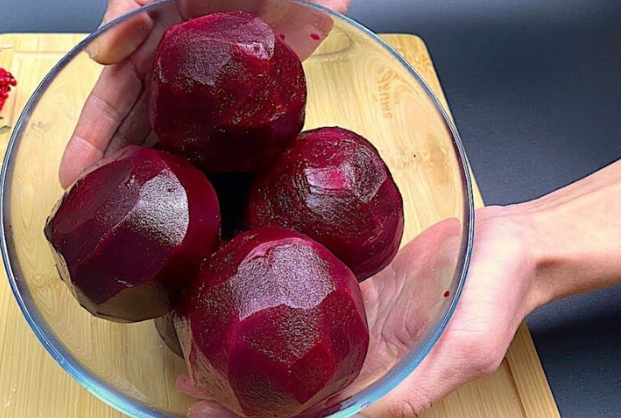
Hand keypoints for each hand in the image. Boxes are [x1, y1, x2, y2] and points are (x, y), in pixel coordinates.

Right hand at [58, 0, 351, 187]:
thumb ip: (129, 4)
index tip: (71, 174)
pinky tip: (206, 191)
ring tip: (142, 212)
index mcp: (152, 37)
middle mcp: (181, 68)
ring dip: (164, 172)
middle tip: (98, 209)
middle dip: (119, 167)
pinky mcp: (263, 90)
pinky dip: (221, 162)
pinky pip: (237, 133)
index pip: (113, 94)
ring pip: (185, 136)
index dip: (92, 134)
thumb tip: (102, 53)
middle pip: (143, 126)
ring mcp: (221, 84)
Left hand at [177, 206, 541, 417]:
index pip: (314, 413)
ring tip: (200, 352)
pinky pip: (308, 305)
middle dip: (241, 392)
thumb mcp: (464, 350)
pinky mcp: (354, 291)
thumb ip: (412, 390)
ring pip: (294, 350)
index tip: (210, 411)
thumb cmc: (496, 296)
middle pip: (293, 387)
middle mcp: (364, 362)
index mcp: (384, 385)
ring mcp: (356, 327)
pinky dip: (275, 312)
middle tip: (189, 382)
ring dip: (250, 355)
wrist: (508, 245)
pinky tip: (243, 307)